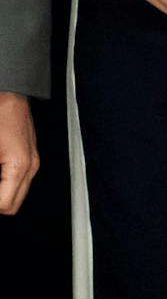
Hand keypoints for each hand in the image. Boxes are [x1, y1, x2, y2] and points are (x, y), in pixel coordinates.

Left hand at [0, 93, 38, 215]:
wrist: (11, 93)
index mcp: (19, 166)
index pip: (5, 205)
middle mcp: (30, 166)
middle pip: (12, 205)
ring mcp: (32, 161)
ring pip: (16, 195)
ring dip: (2, 195)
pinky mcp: (29, 155)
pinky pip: (19, 182)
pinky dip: (5, 186)